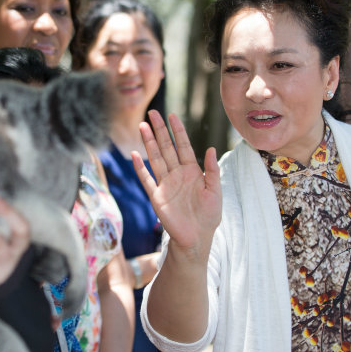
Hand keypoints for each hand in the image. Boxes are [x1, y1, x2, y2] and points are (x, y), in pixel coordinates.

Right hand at [134, 110, 220, 254]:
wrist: (197, 238)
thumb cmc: (209, 216)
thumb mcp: (215, 191)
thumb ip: (213, 170)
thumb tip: (211, 149)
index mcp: (192, 171)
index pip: (183, 146)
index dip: (178, 131)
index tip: (172, 116)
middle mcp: (177, 174)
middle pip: (167, 148)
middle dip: (160, 130)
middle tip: (153, 113)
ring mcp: (165, 184)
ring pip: (156, 158)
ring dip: (149, 143)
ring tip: (142, 126)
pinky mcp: (157, 197)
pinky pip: (147, 179)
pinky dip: (140, 168)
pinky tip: (135, 155)